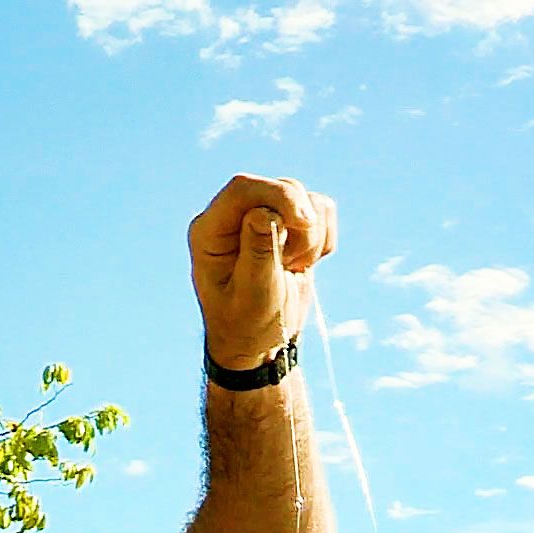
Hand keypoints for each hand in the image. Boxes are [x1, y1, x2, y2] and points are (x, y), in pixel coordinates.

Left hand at [189, 174, 336, 369]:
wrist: (260, 343)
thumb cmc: (247, 325)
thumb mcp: (252, 296)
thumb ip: (258, 252)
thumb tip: (264, 212)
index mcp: (210, 231)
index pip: (242, 188)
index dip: (278, 196)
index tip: (303, 222)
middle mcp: (232, 218)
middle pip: (278, 188)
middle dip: (300, 223)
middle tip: (294, 263)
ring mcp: (260, 217)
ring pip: (303, 197)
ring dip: (311, 235)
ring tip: (293, 267)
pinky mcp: (287, 224)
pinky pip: (319, 209)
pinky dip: (323, 237)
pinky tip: (304, 263)